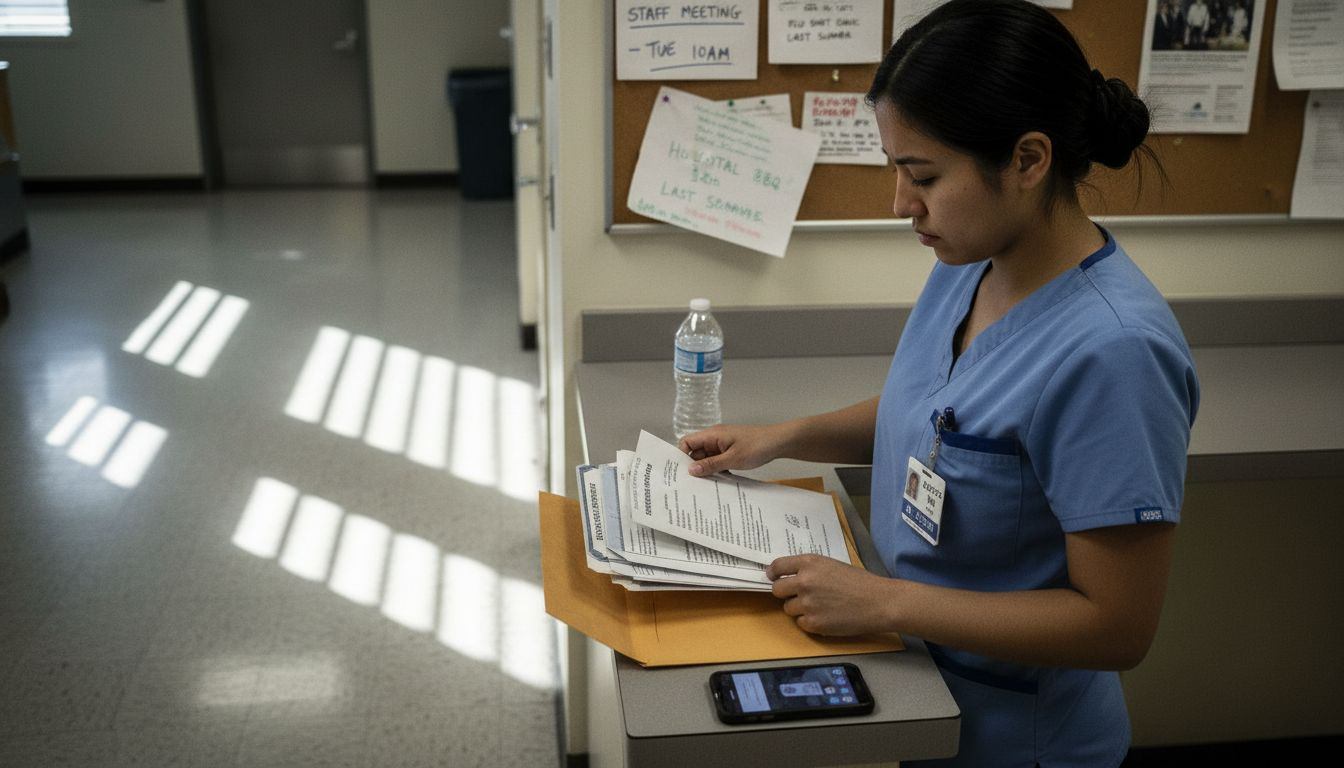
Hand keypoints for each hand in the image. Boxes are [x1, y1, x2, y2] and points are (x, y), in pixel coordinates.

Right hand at [678, 423, 790, 476]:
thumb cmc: (757, 446)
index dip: (681, 456)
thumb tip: (691, 470)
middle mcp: (715, 438)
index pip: (687, 442)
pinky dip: (717, 469)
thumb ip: (710, 464)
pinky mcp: (731, 450)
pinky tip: (720, 480)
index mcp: (712, 435)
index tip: (681, 472)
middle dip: (694, 466)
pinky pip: (718, 460)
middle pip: (696, 452)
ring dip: (707, 469)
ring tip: (706, 485)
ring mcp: (723, 444)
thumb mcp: (732, 459)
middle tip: (693, 484)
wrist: (779, 442)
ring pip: (707, 458)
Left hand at [767, 554, 895, 635]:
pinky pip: (800, 623)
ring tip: (820, 606)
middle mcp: (804, 582)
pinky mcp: (813, 623)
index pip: (777, 566)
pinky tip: (826, 616)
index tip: (772, 577)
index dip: (773, 573)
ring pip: (788, 608)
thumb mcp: (832, 565)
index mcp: (809, 563)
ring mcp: (807, 603)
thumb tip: (791, 576)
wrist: (878, 602)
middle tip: (798, 595)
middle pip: (777, 590)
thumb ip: (810, 569)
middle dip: (785, 593)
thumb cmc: (859, 583)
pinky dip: (810, 622)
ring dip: (799, 609)